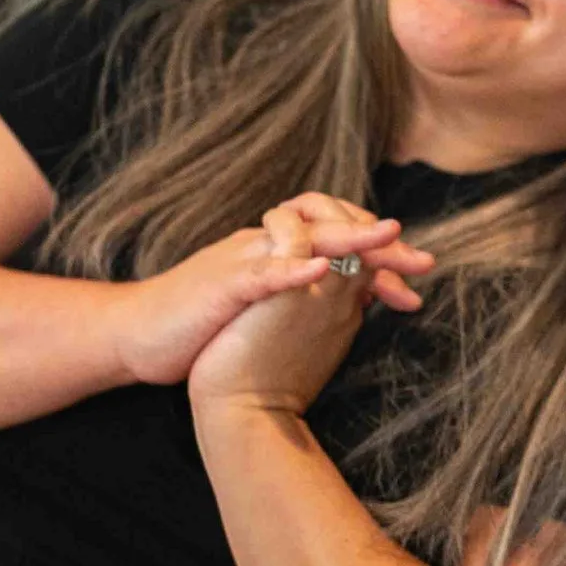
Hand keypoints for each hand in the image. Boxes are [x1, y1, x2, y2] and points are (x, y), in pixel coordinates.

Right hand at [109, 197, 430, 389]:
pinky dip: (292, 267)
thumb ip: (306, 297)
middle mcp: (263, 246)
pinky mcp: (220, 285)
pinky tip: (322, 269)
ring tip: (389, 237)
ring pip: (301, 236)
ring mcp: (242, 261)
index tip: (417, 285)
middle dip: (380, 243)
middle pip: (330, 228)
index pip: (337, 241)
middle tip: (425, 262)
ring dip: (349, 236)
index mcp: (276, 254)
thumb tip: (357, 299)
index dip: (380, 257)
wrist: (140, 337)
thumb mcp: (264, 309)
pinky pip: (261, 271)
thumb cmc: (201, 327)